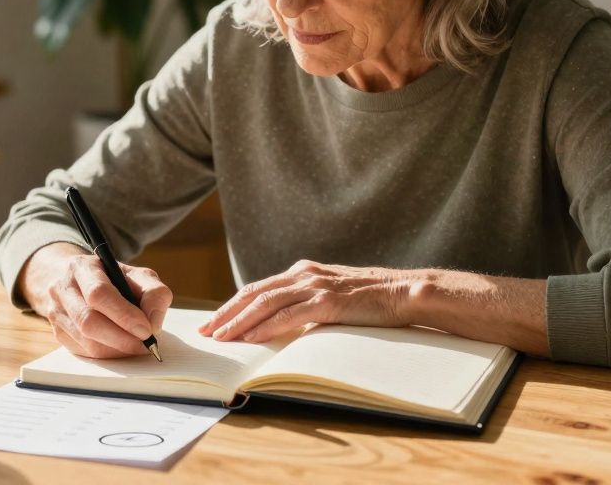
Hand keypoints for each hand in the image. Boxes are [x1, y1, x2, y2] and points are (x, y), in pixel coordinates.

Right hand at [18, 242, 173, 358]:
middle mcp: (63, 289)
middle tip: (145, 344)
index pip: (99, 293)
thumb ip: (153, 293)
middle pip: (88, 321)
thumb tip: (153, 324)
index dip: (124, 315)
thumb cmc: (114, 279)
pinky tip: (121, 346)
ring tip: (137, 346)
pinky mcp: (58, 333)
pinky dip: (107, 354)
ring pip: (86, 342)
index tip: (146, 330)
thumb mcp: (138, 275)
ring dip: (117, 349)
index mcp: (82, 267)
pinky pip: (84, 352)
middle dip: (122, 338)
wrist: (81, 282)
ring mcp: (56, 313)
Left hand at [198, 260, 414, 343]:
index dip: (233, 305)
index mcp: (303, 271)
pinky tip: (252, 337)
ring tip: (221, 337)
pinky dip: (267, 327)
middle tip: (206, 332)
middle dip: (226, 313)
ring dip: (240, 321)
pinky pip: (290, 315)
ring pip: (266, 302)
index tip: (213, 322)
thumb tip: (284, 323)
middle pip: (254, 292)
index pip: (258, 288)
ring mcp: (315, 286)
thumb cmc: (371, 300)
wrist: (404, 292)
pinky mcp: (328, 302)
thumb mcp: (332, 296)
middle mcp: (304, 274)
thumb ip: (308, 302)